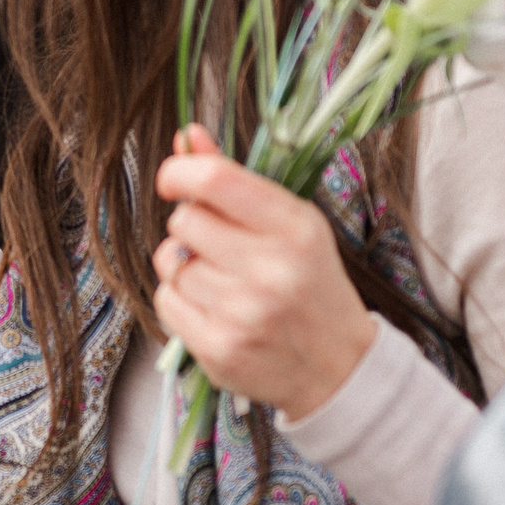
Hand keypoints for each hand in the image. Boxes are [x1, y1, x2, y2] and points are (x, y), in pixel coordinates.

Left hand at [151, 127, 378, 421]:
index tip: (174, 179)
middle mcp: (271, 269)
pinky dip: (180, 299)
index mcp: (295, 228)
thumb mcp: (290, 223)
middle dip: (192, 226)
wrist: (338, 368)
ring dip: (184, 264)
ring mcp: (243, 313)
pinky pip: (166, 301)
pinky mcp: (219, 348)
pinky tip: (212, 306)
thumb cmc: (309, 283)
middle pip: (184, 221)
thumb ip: (234, 179)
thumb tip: (187, 136)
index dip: (180, 171)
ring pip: (170, 261)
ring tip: (221, 279)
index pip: (214, 180)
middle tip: (220, 244)